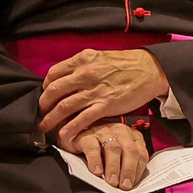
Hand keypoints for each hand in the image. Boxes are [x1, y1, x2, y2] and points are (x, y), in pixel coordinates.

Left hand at [37, 49, 169, 145]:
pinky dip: (70, 128)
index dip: (45, 87)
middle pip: (54, 91)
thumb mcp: (101, 57)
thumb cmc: (128, 63)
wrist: (152, 70)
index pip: (53, 74)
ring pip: (64, 107)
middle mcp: (85, 74)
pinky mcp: (105, 105)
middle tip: (40, 113)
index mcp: (83, 60)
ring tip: (44, 127)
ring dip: (51, 119)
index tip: (45, 95)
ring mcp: (95, 91)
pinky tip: (63, 135)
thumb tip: (68, 77)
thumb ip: (83, 65)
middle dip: (43, 105)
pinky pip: (82, 119)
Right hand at [64, 121, 150, 189]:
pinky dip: (95, 161)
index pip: (141, 154)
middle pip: (129, 151)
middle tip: (124, 186)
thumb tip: (130, 183)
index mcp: (132, 137)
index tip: (133, 184)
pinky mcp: (86, 135)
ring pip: (113, 148)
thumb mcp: (117, 155)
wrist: (73, 134)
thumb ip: (125, 165)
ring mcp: (104, 132)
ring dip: (114, 167)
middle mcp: (120, 132)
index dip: (138, 170)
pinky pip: (92, 148)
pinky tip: (97, 172)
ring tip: (112, 182)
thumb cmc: (100, 148)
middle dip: (128, 170)